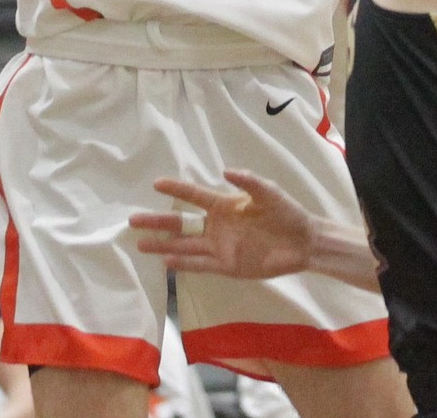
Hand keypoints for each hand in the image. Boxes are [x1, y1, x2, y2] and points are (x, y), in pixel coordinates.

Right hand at [129, 169, 314, 278]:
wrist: (303, 242)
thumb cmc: (286, 213)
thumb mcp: (269, 192)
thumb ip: (248, 182)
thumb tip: (225, 171)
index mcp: (225, 205)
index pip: (194, 196)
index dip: (176, 190)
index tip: (156, 184)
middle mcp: (217, 226)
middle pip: (182, 224)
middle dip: (158, 222)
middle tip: (133, 221)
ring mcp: (221, 247)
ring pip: (186, 246)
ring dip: (164, 245)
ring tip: (141, 245)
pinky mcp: (229, 266)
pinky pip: (201, 265)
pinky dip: (184, 264)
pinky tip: (166, 262)